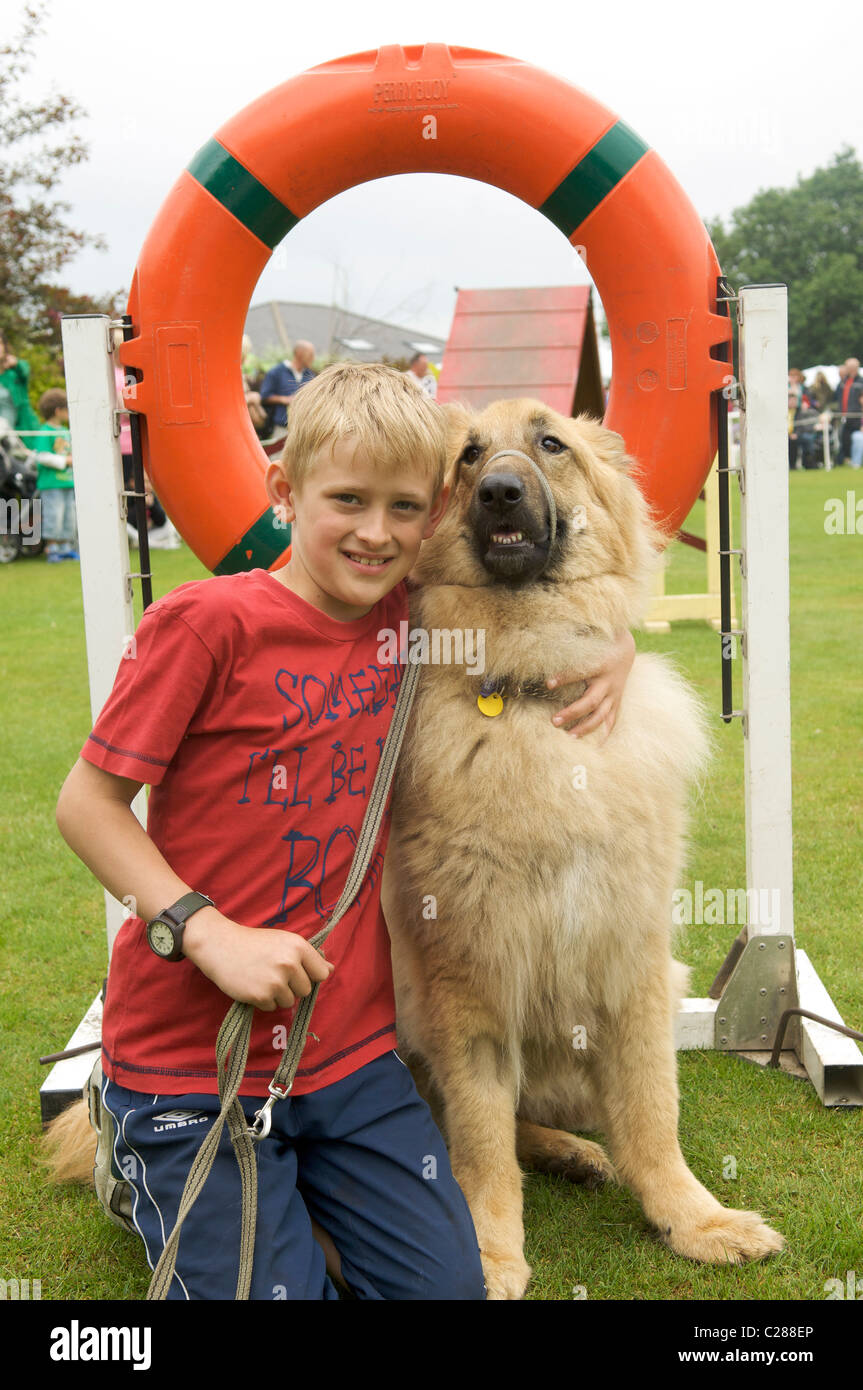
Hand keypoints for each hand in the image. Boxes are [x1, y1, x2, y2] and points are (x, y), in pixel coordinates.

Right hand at [183, 908, 334, 1010]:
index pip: (321, 973)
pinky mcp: (261, 996)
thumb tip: (331, 969)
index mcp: (298, 946)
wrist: (220, 946)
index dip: (310, 975)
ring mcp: (275, 981)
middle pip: (306, 990)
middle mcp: (290, 963)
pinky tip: (253, 985)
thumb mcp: (283, 941)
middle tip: (273, 973)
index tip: (297, 972)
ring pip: (290, 1001)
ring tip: (262, 978)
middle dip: (292, 986)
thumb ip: (308, 956)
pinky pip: (272, 1007)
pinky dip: (263, 1001)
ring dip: (278, 995)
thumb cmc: (254, 943)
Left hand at [547, 629, 634, 739]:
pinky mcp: (616, 702)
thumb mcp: (589, 636)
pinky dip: (603, 735)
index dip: (565, 677)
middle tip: (553, 721)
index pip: (580, 671)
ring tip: (569, 737)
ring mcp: (614, 694)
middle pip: (590, 701)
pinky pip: (611, 722)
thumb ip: (571, 635)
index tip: (547, 682)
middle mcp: (608, 681)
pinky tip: (595, 749)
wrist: (625, 649)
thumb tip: (547, 628)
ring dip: (585, 727)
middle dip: (572, 712)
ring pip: (600, 715)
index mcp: (600, 663)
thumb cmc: (601, 641)